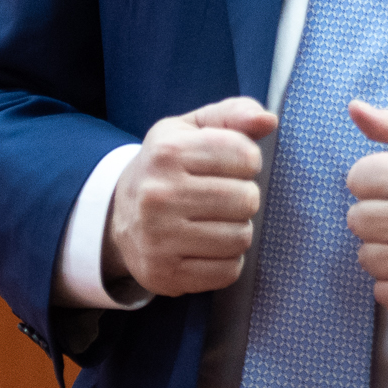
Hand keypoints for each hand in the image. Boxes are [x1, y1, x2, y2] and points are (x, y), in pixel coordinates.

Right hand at [102, 96, 275, 297]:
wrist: (118, 217)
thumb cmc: (167, 167)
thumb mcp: (191, 129)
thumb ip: (234, 114)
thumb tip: (269, 121)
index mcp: (168, 151)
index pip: (245, 156)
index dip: (247, 161)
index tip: (230, 166)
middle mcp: (159, 194)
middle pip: (246, 199)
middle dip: (243, 197)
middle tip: (222, 197)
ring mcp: (159, 238)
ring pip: (240, 238)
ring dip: (236, 230)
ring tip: (214, 221)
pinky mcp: (165, 274)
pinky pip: (227, 271)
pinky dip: (226, 261)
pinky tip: (206, 247)